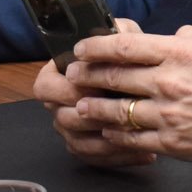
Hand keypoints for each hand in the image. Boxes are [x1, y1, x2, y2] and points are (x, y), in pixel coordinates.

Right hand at [36, 18, 154, 167]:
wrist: (143, 77)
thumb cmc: (128, 53)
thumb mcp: (125, 35)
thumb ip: (119, 32)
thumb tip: (118, 34)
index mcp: (57, 75)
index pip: (45, 87)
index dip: (68, 90)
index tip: (95, 88)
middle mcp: (59, 104)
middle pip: (62, 119)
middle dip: (92, 118)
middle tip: (120, 115)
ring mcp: (70, 128)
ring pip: (79, 143)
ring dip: (108, 140)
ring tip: (137, 135)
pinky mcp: (87, 147)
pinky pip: (97, 159)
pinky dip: (120, 158)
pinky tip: (146, 154)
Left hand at [64, 24, 191, 165]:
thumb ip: (191, 33)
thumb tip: (168, 35)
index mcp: (181, 53)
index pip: (124, 46)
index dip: (95, 46)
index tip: (81, 49)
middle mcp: (169, 82)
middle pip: (112, 77)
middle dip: (85, 76)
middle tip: (72, 76)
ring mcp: (168, 114)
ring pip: (115, 111)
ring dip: (92, 108)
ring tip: (80, 106)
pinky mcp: (171, 142)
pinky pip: (131, 138)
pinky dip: (114, 134)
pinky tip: (107, 131)